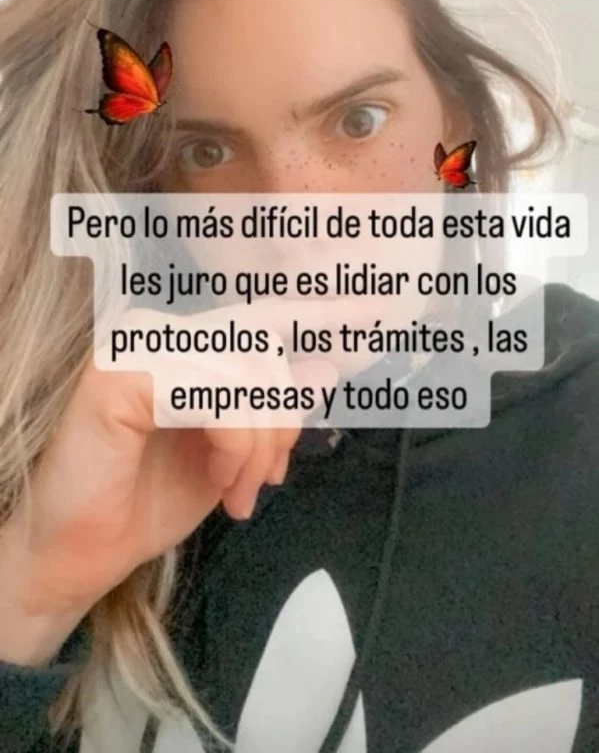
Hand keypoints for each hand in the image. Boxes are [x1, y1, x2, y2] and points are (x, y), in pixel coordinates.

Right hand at [0, 294, 383, 634]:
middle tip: (267, 480)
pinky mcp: (119, 373)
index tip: (372, 313)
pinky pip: (216, 395)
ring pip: (246, 371)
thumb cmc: (150, 500)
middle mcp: (157, 329)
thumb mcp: (232, 453)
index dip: (317, 316)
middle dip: (283, 421)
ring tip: (241, 492)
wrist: (81, 555)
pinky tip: (220, 481)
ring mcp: (135, 345)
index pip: (261, 319)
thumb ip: (270, 411)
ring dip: (260, 445)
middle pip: (262, 348)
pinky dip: (234, 444)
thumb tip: (323, 371)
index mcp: (183, 343)